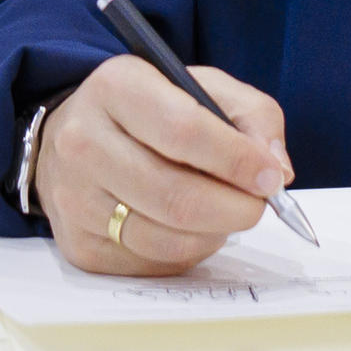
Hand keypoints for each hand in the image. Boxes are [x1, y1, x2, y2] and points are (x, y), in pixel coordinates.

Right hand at [31, 53, 295, 273]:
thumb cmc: (151, 110)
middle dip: (235, 208)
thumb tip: (276, 171)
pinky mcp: (79, 244)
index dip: (237, 160)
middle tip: (258, 206)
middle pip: (175, 196)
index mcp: (116, 88)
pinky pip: (151, 264)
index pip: (183, 131)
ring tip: (224, 214)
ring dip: (214, 234)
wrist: (75, 135)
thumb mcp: (202, 86)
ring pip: (166, 239)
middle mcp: (82, 142)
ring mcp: (74, 198)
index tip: (271, 177)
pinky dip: (187, 252)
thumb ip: (253, 116)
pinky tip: (188, 228)